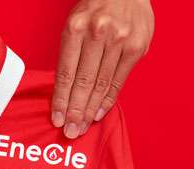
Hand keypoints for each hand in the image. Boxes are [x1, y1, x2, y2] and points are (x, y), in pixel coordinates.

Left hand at [52, 0, 153, 137]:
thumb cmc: (94, 11)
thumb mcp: (74, 26)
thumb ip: (70, 56)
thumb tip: (64, 96)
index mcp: (77, 27)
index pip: (66, 74)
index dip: (61, 101)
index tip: (57, 121)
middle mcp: (99, 32)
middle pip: (84, 83)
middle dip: (76, 112)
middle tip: (70, 132)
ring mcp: (121, 39)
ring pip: (102, 84)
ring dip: (90, 110)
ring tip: (82, 127)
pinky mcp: (137, 46)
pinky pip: (119, 81)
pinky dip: (108, 100)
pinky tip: (98, 114)